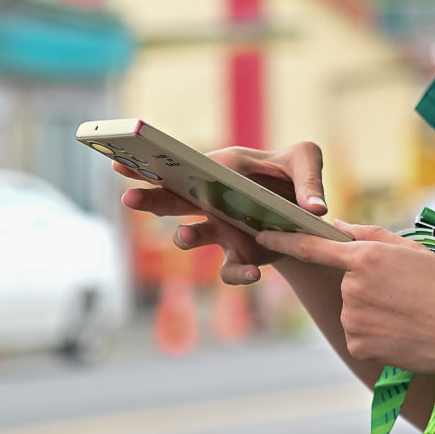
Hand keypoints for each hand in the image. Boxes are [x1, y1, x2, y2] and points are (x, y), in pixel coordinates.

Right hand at [117, 142, 326, 286]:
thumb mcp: (307, 160)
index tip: (119, 164)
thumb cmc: (297, 174)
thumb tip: (315, 208)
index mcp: (220, 168)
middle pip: (170, 200)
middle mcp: (210, 200)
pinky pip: (230, 269)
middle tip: (129, 199)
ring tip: (184, 236)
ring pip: (191, 235)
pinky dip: (238, 273)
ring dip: (185, 236)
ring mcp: (222, 230)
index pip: (176, 166)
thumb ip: (308, 178)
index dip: (146, 166)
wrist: (306, 213)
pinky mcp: (239, 254)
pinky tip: (253, 273)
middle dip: (148, 199)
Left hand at [255, 222, 434, 374]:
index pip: (314, 247)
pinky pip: (360, 336)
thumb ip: (370, 236)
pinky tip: (404, 334)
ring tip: (410, 315)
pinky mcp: (359, 345)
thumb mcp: (413, 250)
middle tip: (406, 295)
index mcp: (365, 257)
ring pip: (354, 311)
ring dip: (374, 313)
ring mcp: (353, 318)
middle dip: (369, 288)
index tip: (263, 235)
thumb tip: (338, 227)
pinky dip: (377, 336)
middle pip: (347, 284)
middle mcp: (352, 287)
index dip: (285, 240)